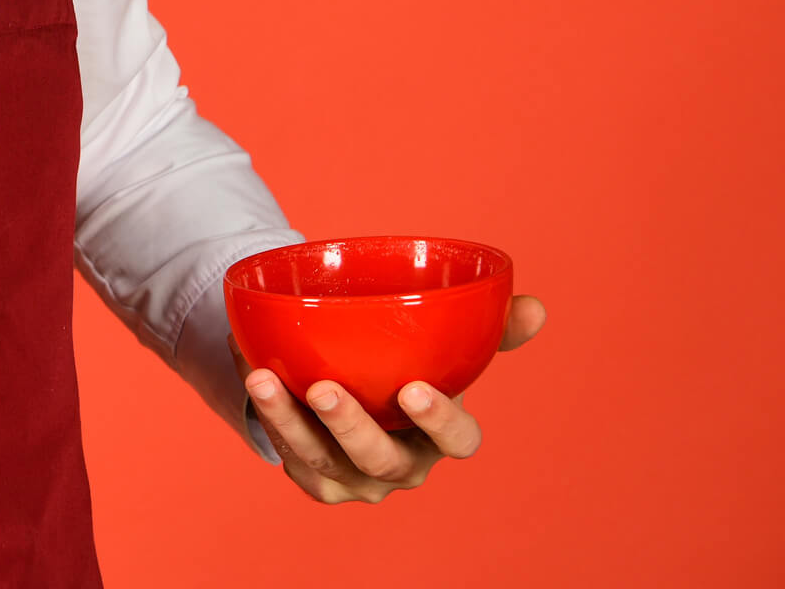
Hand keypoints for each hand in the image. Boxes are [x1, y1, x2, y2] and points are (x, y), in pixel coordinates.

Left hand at [228, 294, 545, 503]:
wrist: (354, 393)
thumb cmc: (409, 370)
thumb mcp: (447, 348)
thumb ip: (490, 328)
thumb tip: (535, 306)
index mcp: (440, 438)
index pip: (456, 443)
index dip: (440, 423)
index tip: (415, 389)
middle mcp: (401, 467)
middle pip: (379, 460)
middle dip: (351, 428)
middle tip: (324, 388)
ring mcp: (355, 479)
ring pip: (321, 460)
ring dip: (288, 421)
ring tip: (262, 377)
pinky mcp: (313, 478)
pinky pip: (286, 454)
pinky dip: (266, 416)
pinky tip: (249, 369)